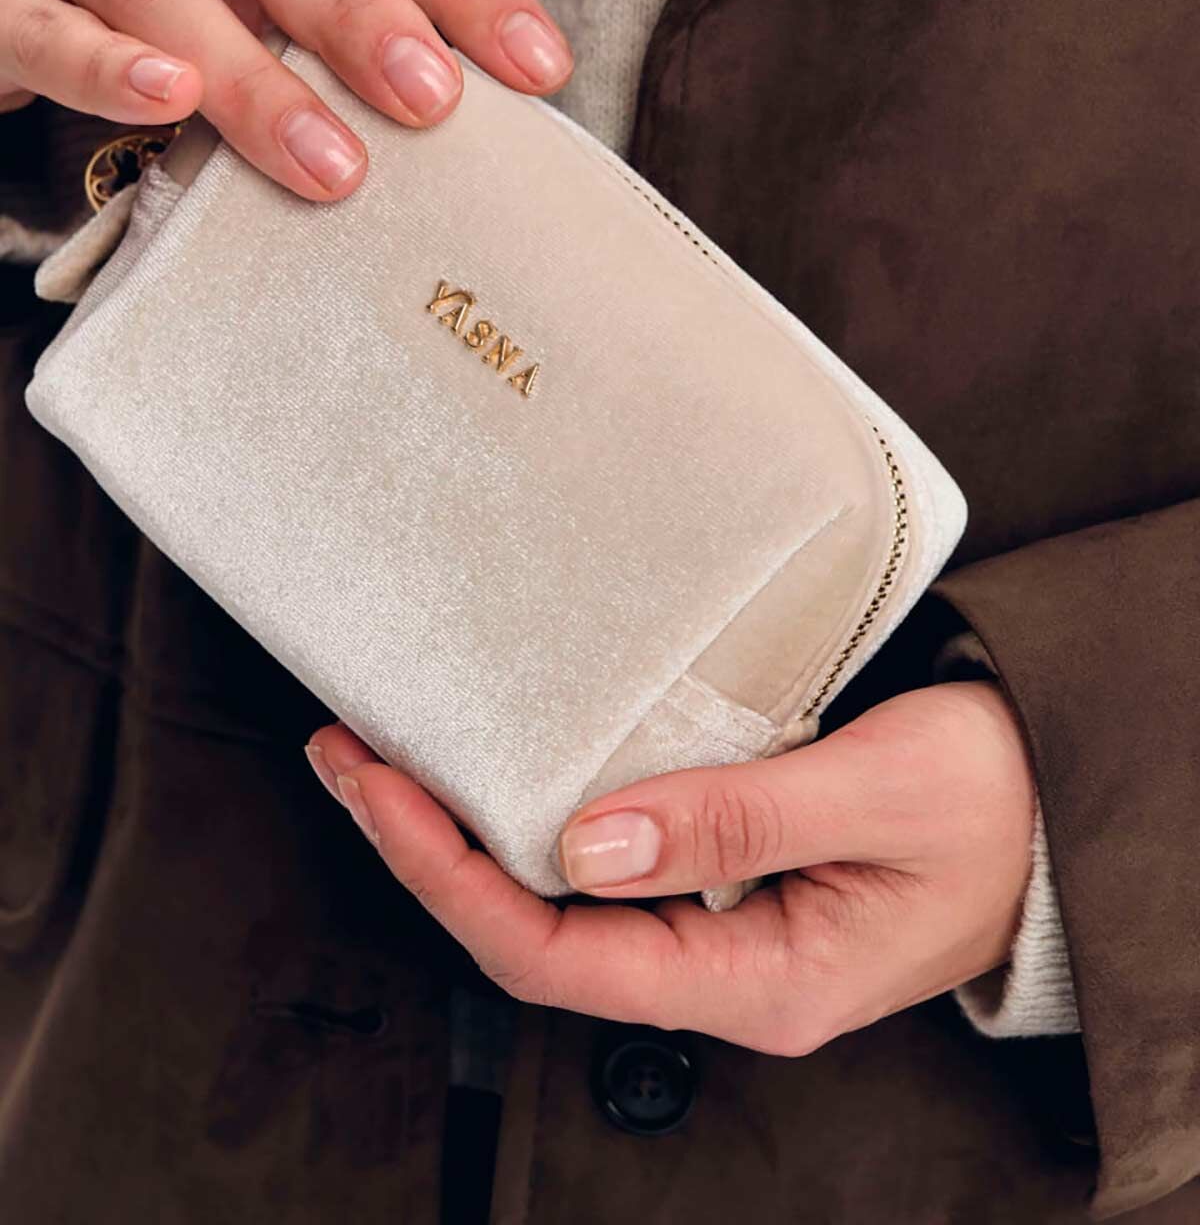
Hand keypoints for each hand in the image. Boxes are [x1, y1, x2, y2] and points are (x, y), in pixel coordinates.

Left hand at [305, 680, 1036, 1052]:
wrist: (1057, 805)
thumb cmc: (993, 801)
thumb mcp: (878, 794)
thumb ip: (738, 818)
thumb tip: (585, 845)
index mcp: (760, 983)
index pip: (559, 958)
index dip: (452, 878)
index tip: (383, 788)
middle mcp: (724, 971)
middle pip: (535, 935)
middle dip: (429, 851)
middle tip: (348, 755)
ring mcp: (721, 930)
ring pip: (561, 902)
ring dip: (469, 830)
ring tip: (389, 756)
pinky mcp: (725, 881)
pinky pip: (608, 866)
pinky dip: (536, 814)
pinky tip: (497, 769)